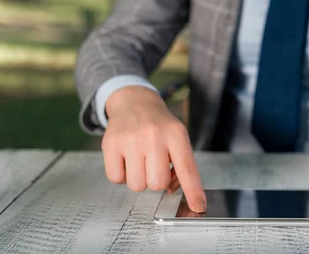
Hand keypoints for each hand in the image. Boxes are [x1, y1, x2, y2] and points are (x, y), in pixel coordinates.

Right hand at [102, 86, 205, 212]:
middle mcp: (154, 135)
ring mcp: (131, 139)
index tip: (198, 206)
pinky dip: (121, 175)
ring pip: (136, 185)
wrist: (134, 102)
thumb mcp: (176, 137)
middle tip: (153, 165)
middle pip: (157, 183)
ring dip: (138, 178)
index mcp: (176, 134)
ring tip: (139, 160)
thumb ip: (180, 163)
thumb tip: (173, 190)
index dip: (193, 191)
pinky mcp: (110, 143)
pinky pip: (116, 178)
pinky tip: (125, 159)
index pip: (187, 168)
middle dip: (156, 180)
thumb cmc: (159, 125)